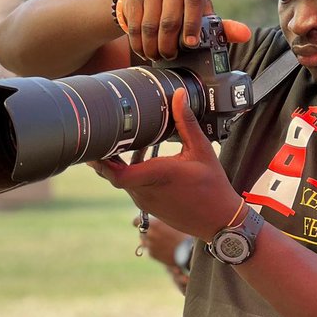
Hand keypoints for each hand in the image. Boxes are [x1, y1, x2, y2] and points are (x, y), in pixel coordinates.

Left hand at [89, 91, 242, 240]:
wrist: (219, 221)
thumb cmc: (212, 187)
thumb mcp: (201, 149)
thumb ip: (186, 122)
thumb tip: (179, 96)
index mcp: (156, 176)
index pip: (115, 173)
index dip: (102, 160)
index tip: (97, 142)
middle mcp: (146, 191)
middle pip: (113, 175)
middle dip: (107, 156)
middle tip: (105, 134)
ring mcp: (146, 202)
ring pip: (122, 181)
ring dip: (120, 164)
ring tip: (124, 142)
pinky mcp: (149, 208)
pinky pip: (132, 188)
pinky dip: (131, 173)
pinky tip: (143, 158)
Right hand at [116, 0, 250, 61]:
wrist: (152, 0)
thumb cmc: (184, 14)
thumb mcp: (203, 19)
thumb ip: (222, 29)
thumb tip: (246, 35)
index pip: (195, 2)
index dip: (192, 24)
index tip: (190, 44)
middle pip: (169, 21)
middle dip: (169, 45)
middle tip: (170, 56)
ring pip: (150, 26)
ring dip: (153, 47)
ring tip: (157, 55)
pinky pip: (134, 26)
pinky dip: (139, 43)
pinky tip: (144, 49)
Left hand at [133, 215, 192, 293]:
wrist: (188, 251)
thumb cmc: (183, 234)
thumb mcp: (172, 222)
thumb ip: (160, 220)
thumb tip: (152, 219)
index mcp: (154, 224)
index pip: (137, 221)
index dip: (139, 222)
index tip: (140, 222)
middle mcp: (149, 235)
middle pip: (141, 232)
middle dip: (147, 232)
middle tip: (157, 232)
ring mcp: (150, 246)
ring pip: (144, 242)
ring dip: (150, 241)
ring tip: (161, 241)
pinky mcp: (152, 255)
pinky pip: (149, 250)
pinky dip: (154, 248)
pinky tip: (164, 248)